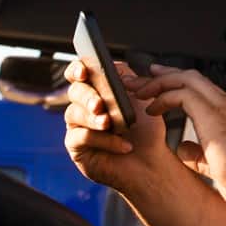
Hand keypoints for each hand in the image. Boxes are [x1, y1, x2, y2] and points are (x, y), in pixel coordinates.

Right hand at [63, 59, 166, 191]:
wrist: (151, 159)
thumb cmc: (145, 128)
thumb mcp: (141, 96)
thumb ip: (126, 77)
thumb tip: (112, 66)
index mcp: (97, 89)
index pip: (78, 73)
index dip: (77, 69)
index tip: (84, 72)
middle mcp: (83, 106)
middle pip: (75, 91)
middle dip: (87, 96)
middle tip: (99, 104)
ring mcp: (77, 126)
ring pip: (74, 114)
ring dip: (94, 119)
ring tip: (111, 124)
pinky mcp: (76, 148)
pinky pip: (81, 138)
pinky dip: (104, 140)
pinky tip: (123, 144)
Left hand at [126, 65, 225, 216]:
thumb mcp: (219, 165)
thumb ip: (201, 154)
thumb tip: (184, 149)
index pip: (200, 90)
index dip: (175, 86)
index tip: (156, 88)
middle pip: (190, 77)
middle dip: (162, 76)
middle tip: (140, 80)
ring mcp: (223, 107)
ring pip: (185, 78)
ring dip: (157, 83)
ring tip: (137, 92)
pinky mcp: (214, 115)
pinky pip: (181, 94)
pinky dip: (162, 98)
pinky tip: (150, 110)